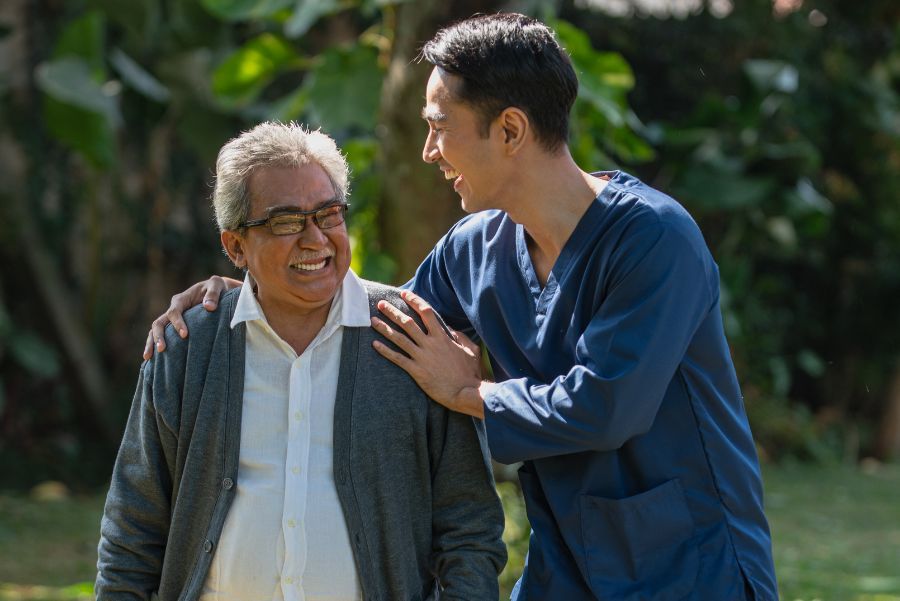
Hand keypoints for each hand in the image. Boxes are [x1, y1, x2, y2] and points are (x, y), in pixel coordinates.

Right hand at [142, 276, 240, 359]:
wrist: (216, 292)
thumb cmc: (217, 288)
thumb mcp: (217, 285)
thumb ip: (213, 294)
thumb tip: (209, 307)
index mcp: (181, 300)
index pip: (174, 312)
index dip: (177, 323)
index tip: (184, 335)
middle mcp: (173, 309)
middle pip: (159, 322)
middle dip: (159, 336)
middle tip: (162, 349)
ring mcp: (172, 319)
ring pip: (156, 330)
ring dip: (151, 343)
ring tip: (148, 357)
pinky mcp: (174, 326)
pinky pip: (162, 335)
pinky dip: (154, 345)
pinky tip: (152, 360)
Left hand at [371, 290, 485, 417]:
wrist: (466, 392)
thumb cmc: (470, 373)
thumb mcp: (470, 350)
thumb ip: (460, 337)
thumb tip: (451, 330)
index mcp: (443, 337)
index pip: (426, 312)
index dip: (414, 301)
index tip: (404, 294)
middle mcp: (430, 344)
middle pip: (407, 323)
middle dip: (392, 311)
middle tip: (380, 304)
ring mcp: (422, 357)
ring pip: (399, 338)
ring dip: (384, 328)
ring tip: (373, 320)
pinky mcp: (417, 371)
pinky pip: (397, 358)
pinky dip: (385, 351)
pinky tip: (374, 345)